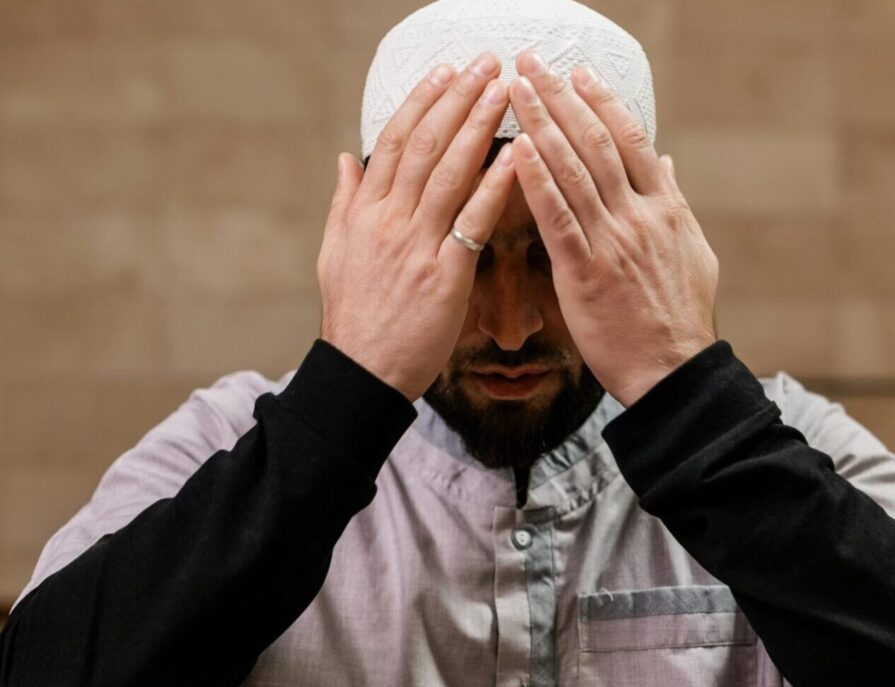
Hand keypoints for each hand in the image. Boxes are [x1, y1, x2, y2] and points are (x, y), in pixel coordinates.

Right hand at [317, 53, 516, 402]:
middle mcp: (388, 222)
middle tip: (486, 63)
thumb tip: (345, 159)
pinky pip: (472, 222)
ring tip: (504, 90)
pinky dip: (494, 187)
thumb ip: (343, 203)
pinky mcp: (444, 276)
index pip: (392, 142)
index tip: (444, 71)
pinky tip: (517, 157)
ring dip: (478, 126)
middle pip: (423, 145)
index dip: (421, 102)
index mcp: (364, 214)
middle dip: (457, 99)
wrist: (363, 372)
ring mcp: (416, 247)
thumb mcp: (334, 254)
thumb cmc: (354, 318)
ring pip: (448, 173)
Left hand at [507, 52, 718, 407]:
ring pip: (574, 171)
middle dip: (561, 98)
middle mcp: (639, 216)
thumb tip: (667, 166)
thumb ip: (676, 205)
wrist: (674, 372)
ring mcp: (612, 242)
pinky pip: (558, 218)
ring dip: (541, 124)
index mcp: (665, 210)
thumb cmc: (679, 320)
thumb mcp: (693, 254)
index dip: (603, 103)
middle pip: (597, 143)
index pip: (632, 141)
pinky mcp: (585, 273)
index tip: (579, 74)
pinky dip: (537, 181)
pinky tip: (517, 151)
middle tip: (532, 61)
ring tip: (515, 88)